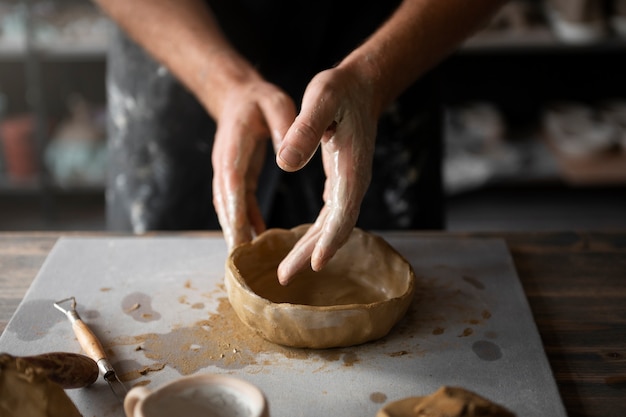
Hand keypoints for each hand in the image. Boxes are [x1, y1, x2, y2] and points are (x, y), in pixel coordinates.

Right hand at [212, 79, 295, 248]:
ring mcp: (228, 170)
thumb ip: (284, 124)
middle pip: (225, 201)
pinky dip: (244, 220)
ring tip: (244, 258)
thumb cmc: (260, 100)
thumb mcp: (276, 103)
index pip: (232, 181)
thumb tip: (289, 155)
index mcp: (234, 145)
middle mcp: (225, 162)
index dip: (234, 209)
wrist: (238, 96)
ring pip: (228, 206)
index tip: (238, 234)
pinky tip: (255, 237)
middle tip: (238, 260)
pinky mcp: (236, 175)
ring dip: (234, 230)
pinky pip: (238, 202)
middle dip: (230, 230)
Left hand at [276, 67, 378, 284]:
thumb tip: (285, 164)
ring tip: (287, 269)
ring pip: (333, 225)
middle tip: (285, 277)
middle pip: (336, 227)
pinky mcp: (342, 181)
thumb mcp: (320, 99)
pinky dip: (317, 233)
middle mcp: (354, 181)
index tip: (315, 265)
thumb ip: (305, 129)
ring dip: (312, 247)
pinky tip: (302, 244)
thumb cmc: (340, 91)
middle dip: (312, 253)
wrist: (360, 86)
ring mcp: (350, 183)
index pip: (343, 212)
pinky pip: (330, 215)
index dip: (331, 240)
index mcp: (351, 167)